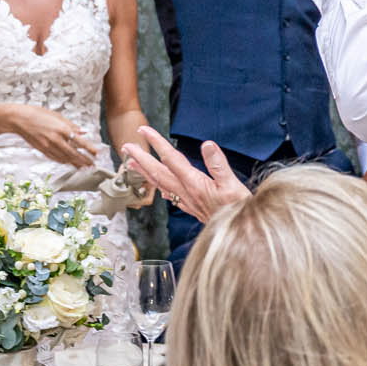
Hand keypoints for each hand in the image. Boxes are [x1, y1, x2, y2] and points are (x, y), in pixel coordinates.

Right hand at [9, 105, 99, 167]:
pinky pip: (56, 158)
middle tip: (93, 164)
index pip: (80, 142)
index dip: (89, 149)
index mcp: (61, 129)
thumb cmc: (37, 114)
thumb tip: (83, 131)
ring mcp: (48, 146)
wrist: (19, 119)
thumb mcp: (57, 116)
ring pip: (65, 158)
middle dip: (85, 160)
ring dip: (76, 163)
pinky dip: (64, 162)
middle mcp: (56, 139)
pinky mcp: (42, 150)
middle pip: (74, 153)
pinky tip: (70, 163)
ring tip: (84, 167)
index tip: (96, 153)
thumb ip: (71, 125)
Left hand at [120, 126, 250, 223]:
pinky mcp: (191, 207)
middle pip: (158, 172)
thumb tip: (207, 144)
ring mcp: (187, 201)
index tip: (144, 130)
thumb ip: (219, 164)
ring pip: (160, 184)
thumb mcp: (233, 185)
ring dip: (144, 172)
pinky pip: (169, 195)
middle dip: (141, 158)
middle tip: (126, 146)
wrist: (240, 235)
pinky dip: (159, 187)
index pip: (171, 158)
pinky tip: (156, 186)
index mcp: (194, 183)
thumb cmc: (239, 210)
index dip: (157, 143)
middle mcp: (186, 192)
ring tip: (131, 163)